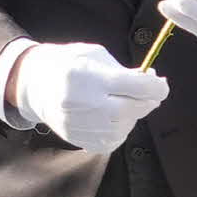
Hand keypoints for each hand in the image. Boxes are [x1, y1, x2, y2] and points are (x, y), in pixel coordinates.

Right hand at [10, 42, 167, 151]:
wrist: (35, 86)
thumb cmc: (69, 64)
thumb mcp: (95, 56)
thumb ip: (124, 71)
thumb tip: (153, 82)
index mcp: (89, 77)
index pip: (136, 87)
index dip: (157, 86)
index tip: (161, 83)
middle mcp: (85, 104)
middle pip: (134, 109)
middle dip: (148, 100)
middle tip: (150, 92)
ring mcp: (81, 126)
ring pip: (126, 126)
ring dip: (133, 114)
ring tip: (122, 101)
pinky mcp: (81, 141)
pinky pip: (115, 140)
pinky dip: (121, 128)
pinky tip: (112, 115)